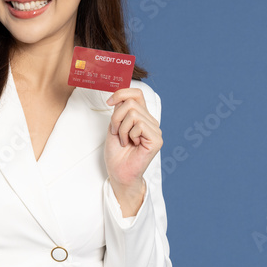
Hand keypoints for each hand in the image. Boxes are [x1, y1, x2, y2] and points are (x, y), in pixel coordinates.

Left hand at [104, 88, 161, 214]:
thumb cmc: (116, 153)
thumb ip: (119, 110)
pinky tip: (131, 144)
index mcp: (141, 116)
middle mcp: (150, 121)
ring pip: (133, 113)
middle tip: (116, 132)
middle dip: (116, 117)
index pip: (136, 93)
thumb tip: (119, 96)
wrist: (119, 172)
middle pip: (131, 102)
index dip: (121, 93)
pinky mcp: (157, 139)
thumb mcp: (114, 126)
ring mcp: (155, 130)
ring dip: (122, 128)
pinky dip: (129, 134)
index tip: (109, 102)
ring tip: (124, 140)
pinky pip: (139, 125)